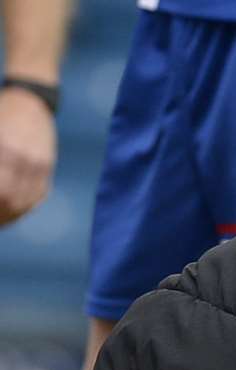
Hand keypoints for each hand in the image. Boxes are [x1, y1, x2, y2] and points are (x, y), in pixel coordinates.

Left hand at [0, 85, 56, 226]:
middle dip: (0, 214)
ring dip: (10, 216)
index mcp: (5, 150)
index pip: (1, 192)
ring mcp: (40, 166)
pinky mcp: (48, 169)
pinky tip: (14, 211)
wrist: (29, 102)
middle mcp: (24, 160)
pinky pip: (37, 197)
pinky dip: (25, 208)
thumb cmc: (1, 115)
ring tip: (1, 219)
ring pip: (25, 203)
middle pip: (10, 201)